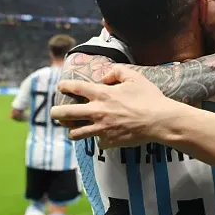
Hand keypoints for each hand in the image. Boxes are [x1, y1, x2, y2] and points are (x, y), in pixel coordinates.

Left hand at [50, 66, 178, 145]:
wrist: (159, 121)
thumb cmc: (149, 98)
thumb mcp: (134, 77)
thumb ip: (116, 72)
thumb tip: (104, 77)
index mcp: (102, 94)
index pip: (75, 88)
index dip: (64, 86)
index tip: (61, 87)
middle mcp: (97, 111)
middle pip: (65, 114)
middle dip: (56, 113)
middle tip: (55, 113)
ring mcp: (101, 129)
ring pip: (75, 133)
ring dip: (72, 130)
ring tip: (73, 128)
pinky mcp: (109, 141)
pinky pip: (97, 142)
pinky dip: (98, 139)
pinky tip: (102, 136)